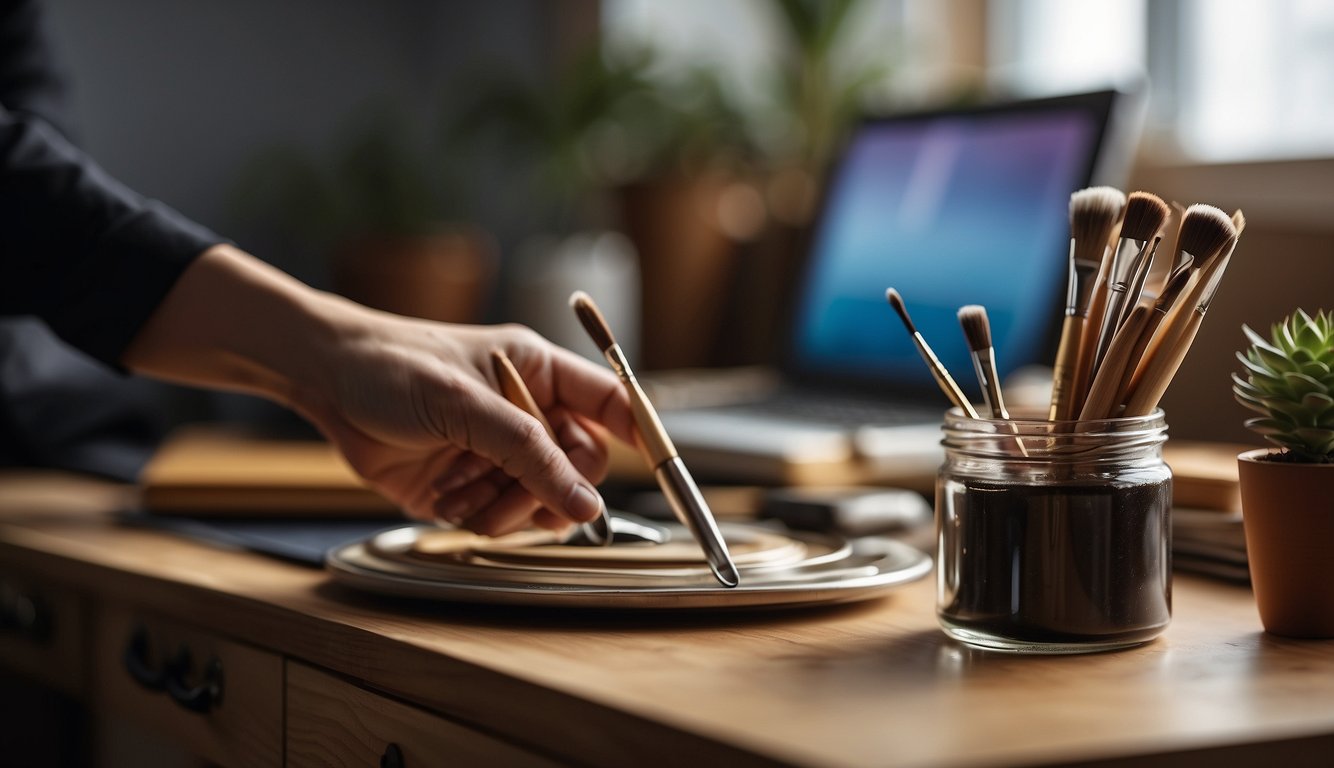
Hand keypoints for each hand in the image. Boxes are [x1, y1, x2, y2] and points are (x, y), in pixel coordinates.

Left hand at [293, 318, 635, 534]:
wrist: (324, 384)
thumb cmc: (392, 366)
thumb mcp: (466, 405)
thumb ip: (530, 454)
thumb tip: (584, 503)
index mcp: (539, 372)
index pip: (612, 403)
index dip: (640, 433)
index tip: (657, 466)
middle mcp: (527, 414)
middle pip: (580, 466)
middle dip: (548, 487)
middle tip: (515, 492)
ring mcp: (498, 453)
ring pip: (542, 502)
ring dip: (507, 508)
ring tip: (465, 492)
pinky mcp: (469, 487)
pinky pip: (500, 519)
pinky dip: (476, 516)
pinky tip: (444, 494)